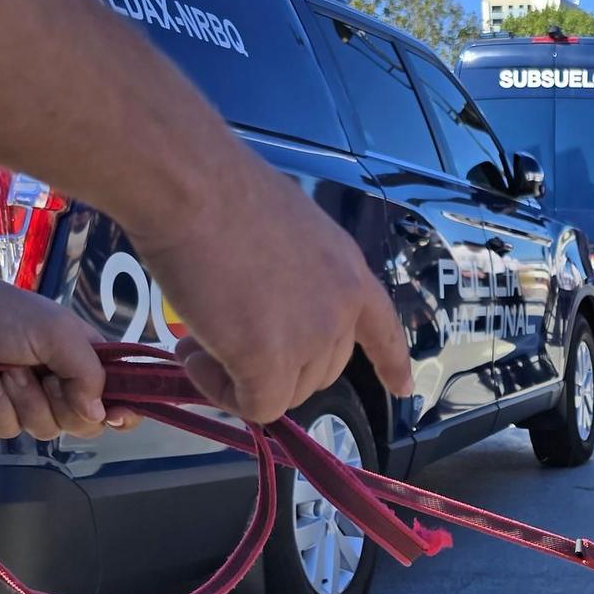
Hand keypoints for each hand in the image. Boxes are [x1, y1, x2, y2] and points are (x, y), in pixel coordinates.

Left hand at [0, 261, 138, 438]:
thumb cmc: (2, 316)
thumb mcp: (56, 333)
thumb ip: (88, 374)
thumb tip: (100, 415)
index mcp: (85, 359)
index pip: (120, 396)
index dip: (123, 412)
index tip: (115, 416)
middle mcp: (62, 382)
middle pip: (83, 423)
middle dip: (60, 405)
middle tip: (41, 377)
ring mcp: (28, 399)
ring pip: (46, 430)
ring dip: (24, 402)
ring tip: (2, 372)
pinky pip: (10, 431)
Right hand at [129, 150, 410, 424]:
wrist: (190, 186)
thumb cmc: (220, 190)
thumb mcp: (284, 231)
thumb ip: (293, 274)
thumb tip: (265, 304)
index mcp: (349, 271)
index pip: (383, 330)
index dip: (391, 363)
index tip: (403, 389)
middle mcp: (341, 309)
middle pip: (323, 371)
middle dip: (277, 365)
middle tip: (222, 336)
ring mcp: (310, 338)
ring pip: (288, 392)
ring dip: (243, 377)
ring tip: (197, 339)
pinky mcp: (270, 362)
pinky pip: (256, 407)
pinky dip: (222, 393)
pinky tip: (193, 357)